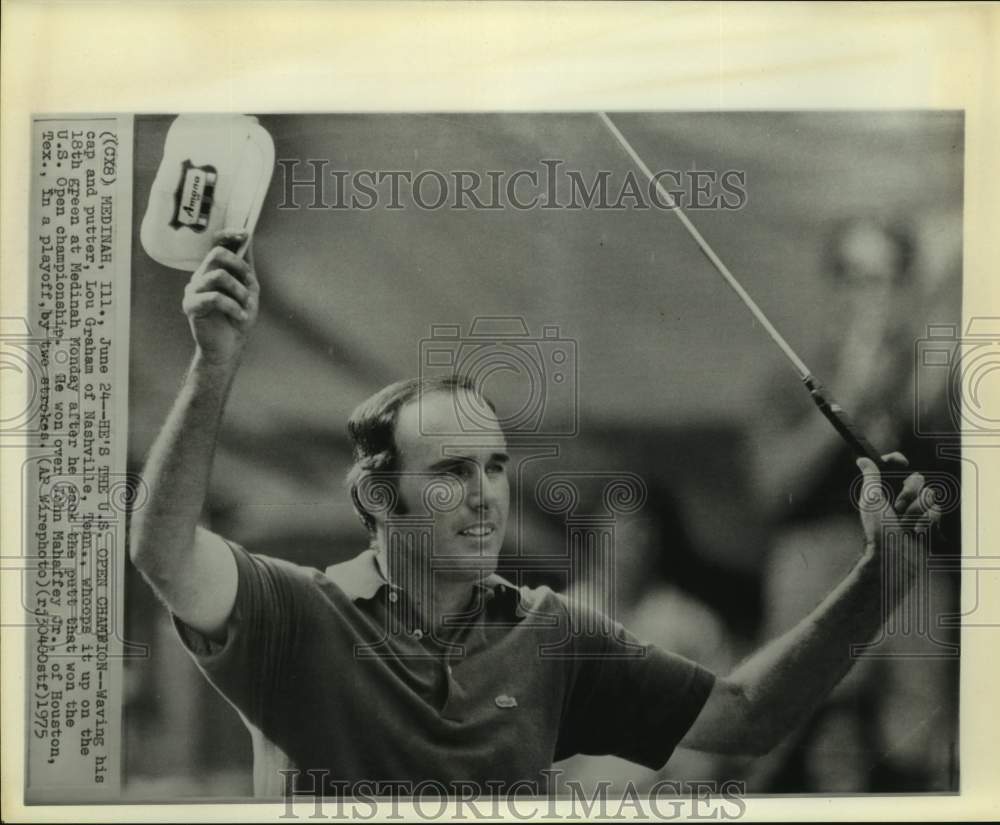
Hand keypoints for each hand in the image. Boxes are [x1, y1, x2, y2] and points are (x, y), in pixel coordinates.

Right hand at [182, 230, 258, 365]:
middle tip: (250, 282)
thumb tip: (248, 238)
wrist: (230, 346)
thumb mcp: (249, 290)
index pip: (215, 244)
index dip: (228, 235)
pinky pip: (214, 297)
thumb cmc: (238, 318)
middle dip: (239, 265)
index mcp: (214, 270)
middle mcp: (201, 276)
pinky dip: (233, 307)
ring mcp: (193, 290)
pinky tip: (241, 316)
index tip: (245, 234)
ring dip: (239, 291)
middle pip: (216, 254)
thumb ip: (246, 267)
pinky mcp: (191, 305)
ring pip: (218, 275)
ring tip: (246, 305)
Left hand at [856, 452, 940, 569]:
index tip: (902, 462)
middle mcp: (900, 499)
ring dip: (918, 512)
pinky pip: (937, 512)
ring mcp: (916, 511)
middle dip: (910, 494)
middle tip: (898, 509)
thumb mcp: (871, 501)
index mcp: (884, 491)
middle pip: (918, 479)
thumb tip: (862, 459)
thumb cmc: (878, 532)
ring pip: (930, 496)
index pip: (894, 466)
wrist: (894, 560)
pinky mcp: (928, 524)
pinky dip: (928, 522)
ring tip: (906, 525)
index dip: (897, 460)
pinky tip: (917, 532)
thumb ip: (870, 477)